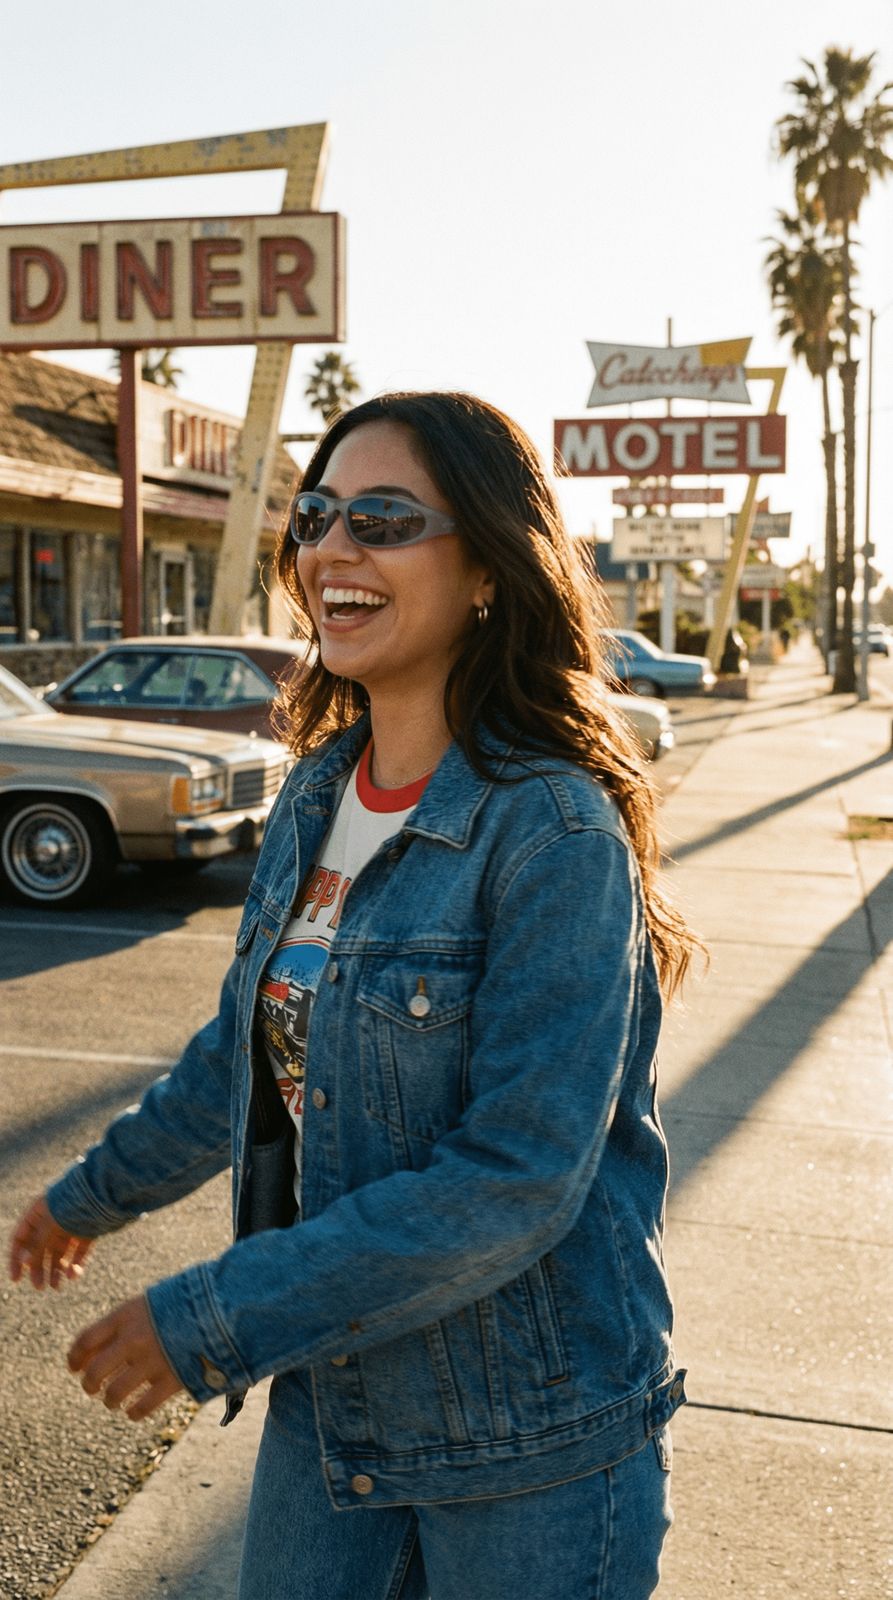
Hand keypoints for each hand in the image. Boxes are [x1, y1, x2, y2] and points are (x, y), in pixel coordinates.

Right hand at [9, 1195, 94, 1289]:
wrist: (105, 1193)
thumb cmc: (72, 1205)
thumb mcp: (50, 1226)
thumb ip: (36, 1245)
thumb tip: (24, 1262)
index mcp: (38, 1214)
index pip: (20, 1239)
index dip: (16, 1259)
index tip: (17, 1279)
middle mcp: (53, 1221)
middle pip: (40, 1249)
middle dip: (38, 1268)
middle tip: (40, 1287)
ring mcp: (70, 1226)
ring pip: (59, 1253)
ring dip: (56, 1270)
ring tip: (56, 1286)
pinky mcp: (87, 1232)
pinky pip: (78, 1252)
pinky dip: (75, 1265)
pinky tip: (72, 1275)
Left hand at [67, 1295, 184, 1421]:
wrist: (228, 1305)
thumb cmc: (189, 1300)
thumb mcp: (154, 1300)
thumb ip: (128, 1320)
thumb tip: (100, 1347)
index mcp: (128, 1313)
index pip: (85, 1340)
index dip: (74, 1357)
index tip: (74, 1368)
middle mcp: (135, 1338)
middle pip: (94, 1372)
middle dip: (89, 1385)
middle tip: (92, 1388)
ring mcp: (153, 1361)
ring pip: (114, 1394)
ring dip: (110, 1401)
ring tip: (113, 1401)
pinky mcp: (172, 1380)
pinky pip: (142, 1407)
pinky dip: (134, 1412)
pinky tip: (134, 1410)